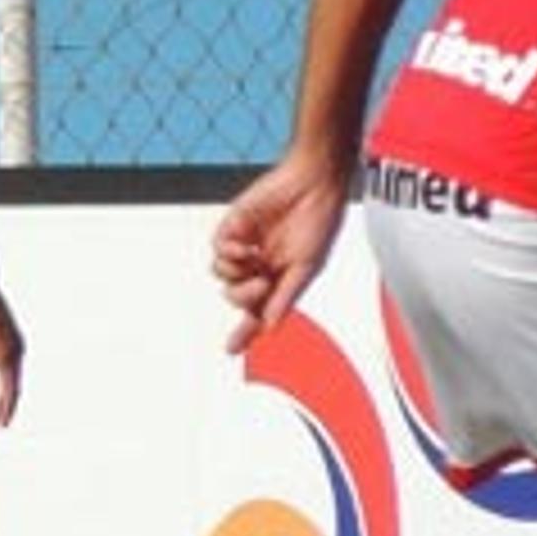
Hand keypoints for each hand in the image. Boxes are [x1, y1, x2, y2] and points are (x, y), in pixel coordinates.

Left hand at [0, 268, 25, 426]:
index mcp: (7, 356)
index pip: (9, 391)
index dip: (3, 410)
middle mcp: (17, 350)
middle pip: (13, 385)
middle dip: (4, 405)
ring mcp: (15, 342)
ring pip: (10, 372)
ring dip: (3, 390)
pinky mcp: (10, 335)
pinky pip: (7, 360)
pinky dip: (1, 374)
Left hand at [212, 146, 349, 355]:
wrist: (312, 184)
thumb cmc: (318, 222)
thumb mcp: (306, 265)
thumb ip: (286, 295)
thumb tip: (270, 326)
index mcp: (280, 279)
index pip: (258, 311)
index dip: (244, 332)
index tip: (231, 351)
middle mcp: (260, 266)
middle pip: (236, 297)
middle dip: (244, 296)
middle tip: (262, 282)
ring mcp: (245, 247)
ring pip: (222, 275)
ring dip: (235, 274)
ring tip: (255, 259)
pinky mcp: (233, 226)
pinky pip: (218, 249)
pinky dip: (227, 252)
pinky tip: (244, 245)